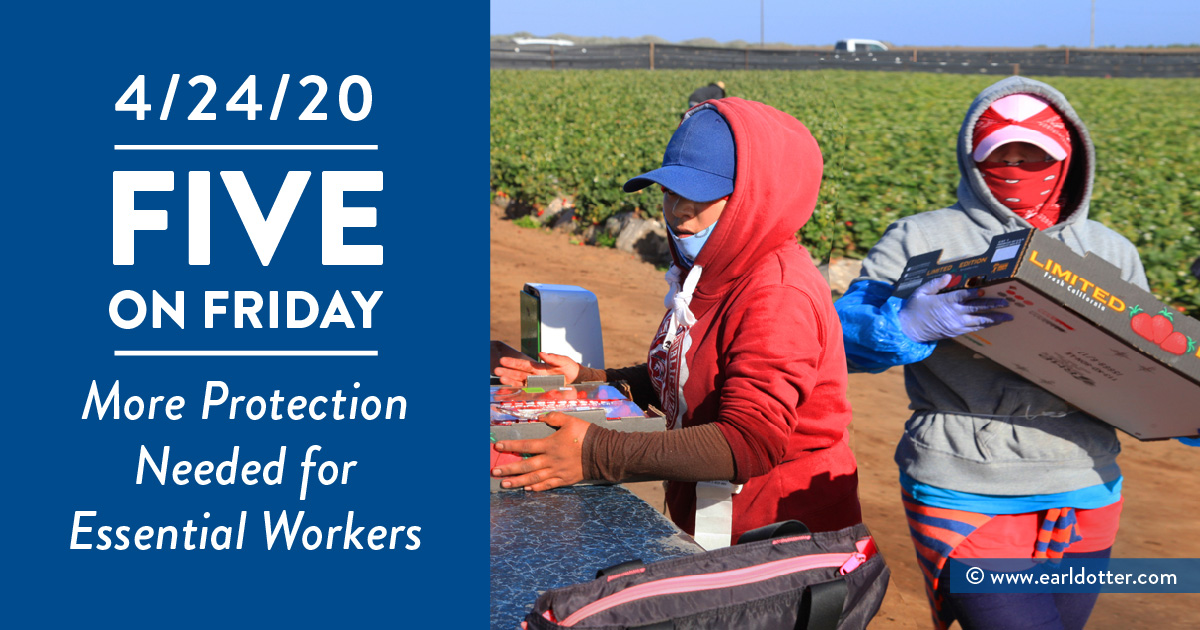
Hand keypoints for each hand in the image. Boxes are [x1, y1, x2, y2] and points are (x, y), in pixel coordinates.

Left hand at [491, 412, 590, 490]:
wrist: (602, 452)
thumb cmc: (586, 434)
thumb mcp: (570, 420)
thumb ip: (554, 418)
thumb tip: (540, 417)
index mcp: (550, 444)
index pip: (526, 446)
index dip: (511, 446)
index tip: (498, 446)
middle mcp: (551, 460)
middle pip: (526, 465)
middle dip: (509, 469)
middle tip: (495, 471)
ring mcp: (557, 471)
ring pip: (534, 478)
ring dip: (518, 482)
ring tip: (505, 484)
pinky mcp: (565, 479)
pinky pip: (548, 485)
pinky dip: (536, 487)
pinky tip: (527, 489)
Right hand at [494, 351, 583, 385]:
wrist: (579, 380)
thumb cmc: (571, 369)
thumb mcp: (564, 361)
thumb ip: (553, 358)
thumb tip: (542, 353)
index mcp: (539, 367)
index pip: (524, 364)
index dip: (513, 363)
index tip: (503, 360)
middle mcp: (535, 376)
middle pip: (518, 374)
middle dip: (507, 372)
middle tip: (497, 370)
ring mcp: (536, 385)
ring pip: (520, 383)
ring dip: (510, 382)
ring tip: (501, 380)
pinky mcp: (539, 393)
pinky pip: (526, 394)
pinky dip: (517, 394)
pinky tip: (508, 393)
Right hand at [897, 275, 1012, 342]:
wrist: (908, 330)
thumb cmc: (913, 309)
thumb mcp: (920, 292)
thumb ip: (935, 284)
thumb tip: (948, 276)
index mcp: (945, 302)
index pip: (964, 296)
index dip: (976, 293)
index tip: (987, 289)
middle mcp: (953, 314)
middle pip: (977, 309)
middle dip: (993, 306)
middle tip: (1007, 303)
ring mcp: (956, 325)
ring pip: (979, 321)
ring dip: (994, 319)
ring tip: (1007, 317)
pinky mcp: (955, 332)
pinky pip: (973, 329)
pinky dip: (984, 325)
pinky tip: (992, 323)